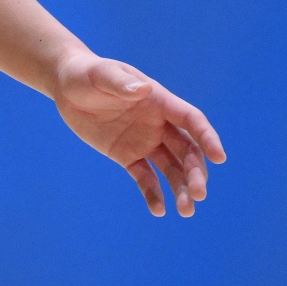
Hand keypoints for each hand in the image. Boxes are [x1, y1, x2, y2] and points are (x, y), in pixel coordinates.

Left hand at [53, 53, 226, 216]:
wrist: (68, 86)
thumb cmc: (86, 74)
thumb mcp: (101, 74)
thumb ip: (122, 83)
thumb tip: (143, 89)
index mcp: (159, 101)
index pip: (191, 121)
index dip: (207, 138)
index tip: (219, 157)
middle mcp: (158, 124)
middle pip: (186, 151)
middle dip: (195, 172)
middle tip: (198, 195)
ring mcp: (145, 142)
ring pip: (171, 168)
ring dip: (181, 188)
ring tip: (185, 211)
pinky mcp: (128, 156)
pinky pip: (145, 178)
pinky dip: (153, 194)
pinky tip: (159, 211)